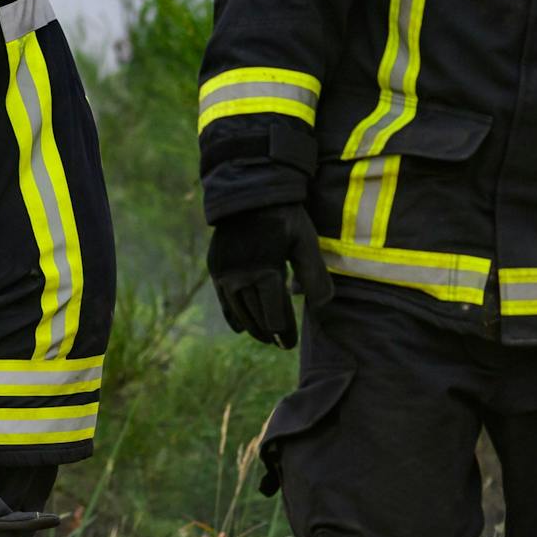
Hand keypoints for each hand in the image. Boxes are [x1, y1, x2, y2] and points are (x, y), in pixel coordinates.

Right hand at [207, 203, 333, 348]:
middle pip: (256, 318)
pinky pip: (223, 300)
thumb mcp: (305, 243)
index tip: (289, 344)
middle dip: (269, 333)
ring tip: (265, 335)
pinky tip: (240, 326)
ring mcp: (224, 273)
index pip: (275, 317)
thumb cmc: (285, 216)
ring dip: (252, 327)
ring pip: (238, 312)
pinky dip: (233, 315)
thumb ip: (314, 276)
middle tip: (280, 343)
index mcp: (266, 273)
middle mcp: (241, 278)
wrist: (250, 191)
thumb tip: (321, 307)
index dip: (283, 334)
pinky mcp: (215, 267)